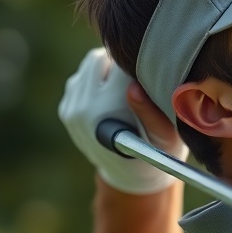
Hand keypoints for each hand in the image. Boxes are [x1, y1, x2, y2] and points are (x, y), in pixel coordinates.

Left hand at [58, 48, 188, 193]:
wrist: (130, 175)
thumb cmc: (158, 152)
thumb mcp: (166, 136)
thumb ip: (152, 112)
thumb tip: (133, 86)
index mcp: (107, 111)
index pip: (121, 64)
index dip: (140, 63)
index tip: (152, 70)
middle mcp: (83, 108)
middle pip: (100, 57)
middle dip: (120, 62)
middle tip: (139, 75)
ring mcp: (71, 109)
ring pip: (90, 63)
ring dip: (108, 67)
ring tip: (126, 85)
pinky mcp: (65, 110)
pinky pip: (81, 76)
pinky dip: (97, 78)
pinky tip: (111, 94)